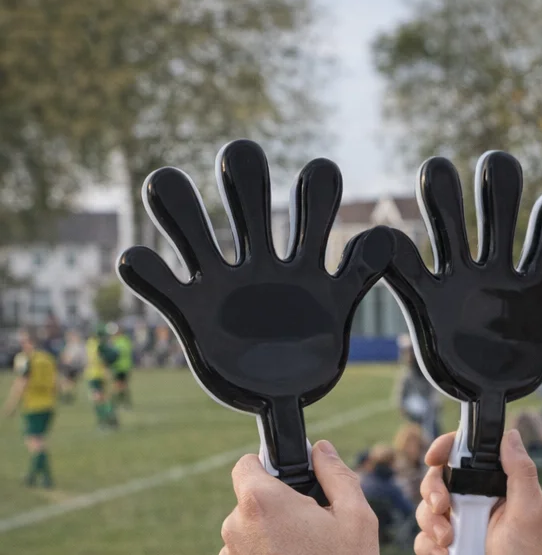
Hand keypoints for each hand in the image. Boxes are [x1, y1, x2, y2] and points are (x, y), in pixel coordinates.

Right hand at [118, 139, 391, 482]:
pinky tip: (141, 262)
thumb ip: (359, 274)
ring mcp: (221, 284)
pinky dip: (145, 270)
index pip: (310, 206)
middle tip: (242, 159)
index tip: (321, 173)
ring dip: (179, 204)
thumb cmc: (312, 348)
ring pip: (193, 229)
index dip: (314, 185)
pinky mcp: (189, 312)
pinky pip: (160, 283)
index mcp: (302, 260)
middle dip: (245, 175)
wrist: (282, 395)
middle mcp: (259, 261)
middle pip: (248, 200)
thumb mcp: (340, 309)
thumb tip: (387, 236)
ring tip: (167, 184)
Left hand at [219, 440, 381, 554]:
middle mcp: (235, 529)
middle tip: (316, 531)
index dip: (270, 467)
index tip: (293, 482)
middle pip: (253, 503)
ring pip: (251, 537)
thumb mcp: (356, 517)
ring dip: (273, 542)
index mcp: (261, 502)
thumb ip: (336, 475)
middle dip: (280, 510)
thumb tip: (322, 451)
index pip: (247, 464)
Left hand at [384, 151, 541, 469]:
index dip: (444, 190)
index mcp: (454, 269)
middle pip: (497, 209)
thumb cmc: (447, 359)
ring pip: (541, 236)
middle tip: (494, 164)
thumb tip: (379, 234)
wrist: (480, 394)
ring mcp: (523, 288)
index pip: (446, 217)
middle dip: (498, 183)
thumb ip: (404, 276)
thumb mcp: (420, 315)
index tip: (439, 166)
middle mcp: (489, 269)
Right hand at [415, 428, 541, 554]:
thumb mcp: (531, 514)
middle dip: (433, 489)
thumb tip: (511, 434)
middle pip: (440, 478)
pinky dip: (429, 547)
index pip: (469, 454)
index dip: (448, 448)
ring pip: (427, 509)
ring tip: (449, 542)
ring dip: (431, 522)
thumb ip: (521, 473)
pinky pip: (424, 539)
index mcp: (499, 487)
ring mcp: (461, 527)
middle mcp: (478, 503)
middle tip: (443, 506)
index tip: (435, 456)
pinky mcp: (448, 551)